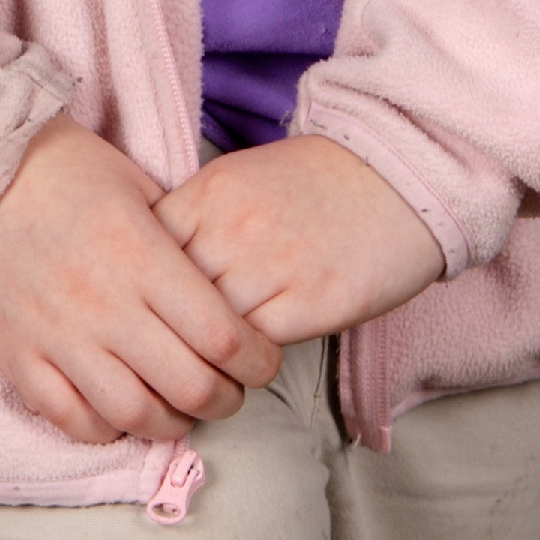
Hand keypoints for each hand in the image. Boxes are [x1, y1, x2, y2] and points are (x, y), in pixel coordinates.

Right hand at [0, 117, 284, 444]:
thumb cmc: (59, 167)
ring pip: (134, 414)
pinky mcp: (17, 357)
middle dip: (226, 398)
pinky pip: (71, 419)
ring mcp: (58, 337)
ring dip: (171, 423)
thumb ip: (179, 238)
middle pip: (189, 385)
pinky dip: (106, 428)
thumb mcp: (136, 185)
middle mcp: (106, 306)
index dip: (258, 361)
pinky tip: (121, 411)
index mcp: (143, 257)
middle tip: (231, 390)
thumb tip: (218, 282)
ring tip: (181, 409)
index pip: (223, 336)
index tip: (263, 361)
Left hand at [155, 133, 445, 343]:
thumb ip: (195, 222)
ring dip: (205, 353)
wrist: (399, 175)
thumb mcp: (240, 181)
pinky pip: (256, 346)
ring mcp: (273, 264)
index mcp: (209, 193)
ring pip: (209, 330)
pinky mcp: (315, 300)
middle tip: (167, 353)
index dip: (141, 289)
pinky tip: (248, 360)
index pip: (143, 254)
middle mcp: (233, 227)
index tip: (146, 310)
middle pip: (170, 298)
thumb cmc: (316, 182)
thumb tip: (151, 274)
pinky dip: (245, 360)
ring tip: (205, 364)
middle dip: (165, 330)